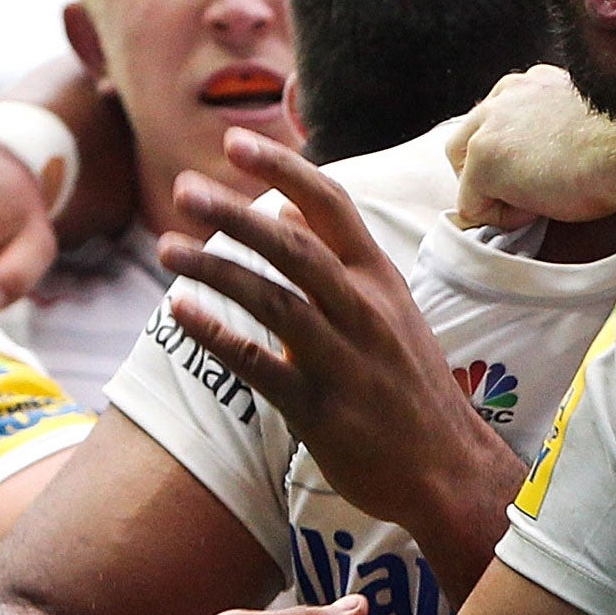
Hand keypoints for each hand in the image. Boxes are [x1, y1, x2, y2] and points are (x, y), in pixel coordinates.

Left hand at [159, 132, 526, 585]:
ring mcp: (343, 359)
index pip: (331, 206)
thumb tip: (286, 217)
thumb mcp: (391, 315)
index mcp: (382, 280)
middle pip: (293, 246)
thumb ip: (339, 267)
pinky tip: (180, 312)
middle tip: (183, 189)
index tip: (233, 144)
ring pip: (273, 299)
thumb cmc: (410, 389)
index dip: (282, 169)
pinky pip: (258, 364)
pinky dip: (216, 336)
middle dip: (235, 213)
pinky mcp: (319, 408)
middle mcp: (364, 311)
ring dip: (215, 269)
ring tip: (168, 248)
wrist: (448, 471)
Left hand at [448, 66, 615, 230]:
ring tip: (540, 200)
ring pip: (464, 171)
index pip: (496, 123)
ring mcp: (489, 127)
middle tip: (531, 193)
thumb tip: (548, 165)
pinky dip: (501, 218)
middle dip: (488, 174)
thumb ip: (555, 131)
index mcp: (531, 83)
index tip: (550, 171)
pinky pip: (473, 206)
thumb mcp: (586, 124)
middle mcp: (503, 96)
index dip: (517, 158)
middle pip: (464, 141)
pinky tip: (539, 209)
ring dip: (495, 193)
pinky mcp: (484, 161)